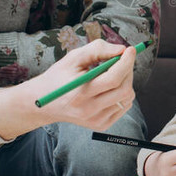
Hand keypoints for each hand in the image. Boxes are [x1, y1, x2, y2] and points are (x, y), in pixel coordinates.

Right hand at [0, 39, 135, 139]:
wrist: (44, 103)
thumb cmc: (59, 76)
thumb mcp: (73, 58)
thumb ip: (97, 50)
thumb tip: (122, 50)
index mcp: (80, 92)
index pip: (113, 79)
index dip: (126, 62)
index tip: (131, 50)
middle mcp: (88, 110)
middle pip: (124, 89)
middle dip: (128, 70)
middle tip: (123, 59)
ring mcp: (96, 120)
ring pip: (127, 98)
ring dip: (126, 82)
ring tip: (112, 74)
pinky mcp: (101, 125)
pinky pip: (124, 107)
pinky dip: (123, 94)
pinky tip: (109, 88)